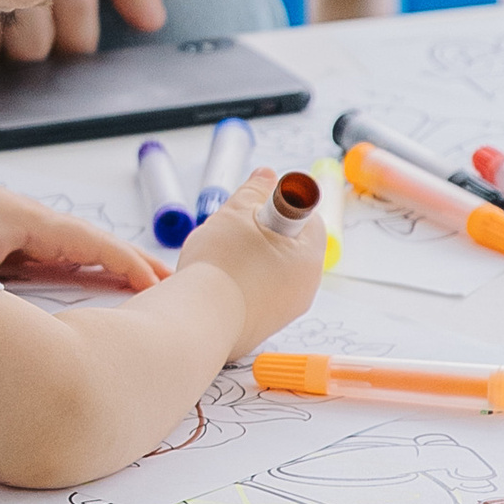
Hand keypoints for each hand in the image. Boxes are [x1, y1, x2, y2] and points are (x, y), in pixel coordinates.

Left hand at [0, 157, 164, 293]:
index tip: (160, 284)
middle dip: (123, 265)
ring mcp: (2, 232)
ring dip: (94, 270)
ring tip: (132, 289)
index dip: (125, 264)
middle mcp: (19, 223)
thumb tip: (11, 338)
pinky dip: (61, 273)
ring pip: (60, 254)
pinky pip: (35, 260)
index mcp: (23, 220)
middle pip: (83, 247)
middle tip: (166, 284)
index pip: (87, 243)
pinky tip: (70, 288)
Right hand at [179, 170, 325, 352]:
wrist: (196, 323)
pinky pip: (257, 296)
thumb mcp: (235, 214)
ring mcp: (284, 312)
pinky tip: (217, 284)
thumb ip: (254, 191)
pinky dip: (240, 286)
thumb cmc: (219, 268)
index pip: (306, 218)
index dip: (279, 205)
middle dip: (260, 234)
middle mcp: (304, 289)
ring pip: (271, 272)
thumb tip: (266, 176)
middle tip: (232, 233)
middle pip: (288, 246)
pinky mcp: (262, 328)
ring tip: (219, 260)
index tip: (255, 208)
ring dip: (249, 260)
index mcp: (307, 258)